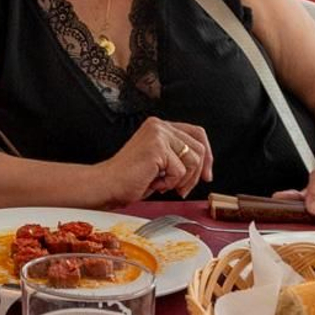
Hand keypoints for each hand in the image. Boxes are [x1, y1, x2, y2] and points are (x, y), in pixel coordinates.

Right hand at [97, 117, 213, 204]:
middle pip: (199, 148)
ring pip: (193, 160)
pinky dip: (170, 183)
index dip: (207, 156)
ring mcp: (158, 134)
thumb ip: (178, 156)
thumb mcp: (160, 163)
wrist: (107, 185)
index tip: (207, 175)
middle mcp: (159, 125)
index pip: (197, 133)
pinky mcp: (157, 147)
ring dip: (182, 180)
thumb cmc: (129, 179)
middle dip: (195, 174)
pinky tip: (154, 183)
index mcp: (159, 126)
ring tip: (163, 184)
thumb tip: (205, 166)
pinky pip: (180, 170)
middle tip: (182, 188)